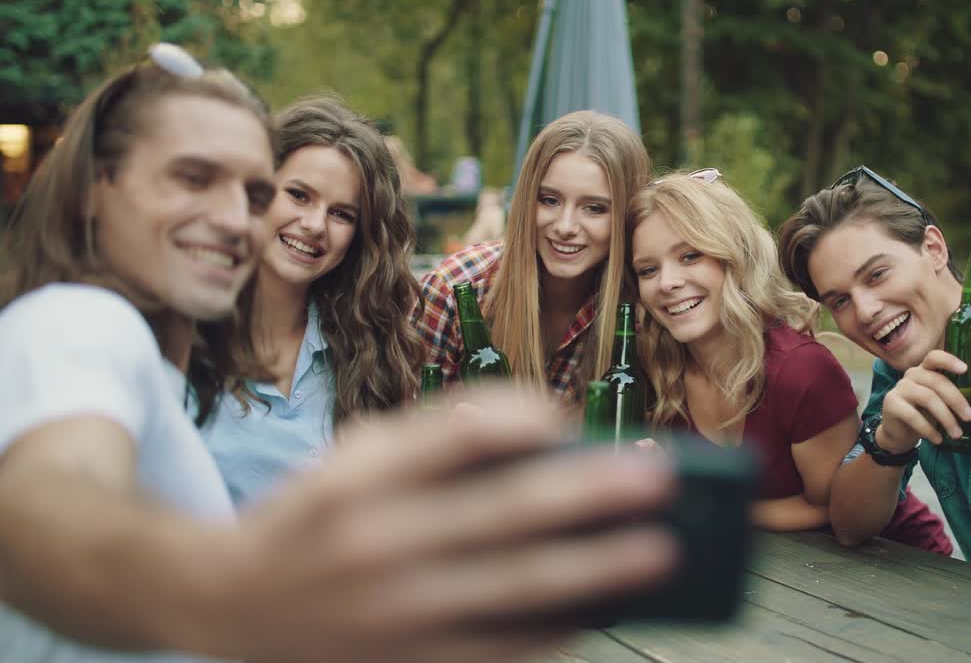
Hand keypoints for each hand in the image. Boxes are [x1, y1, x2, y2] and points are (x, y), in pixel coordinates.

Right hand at [213, 386, 678, 662]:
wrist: (229, 605)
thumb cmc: (316, 515)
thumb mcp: (355, 456)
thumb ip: (438, 435)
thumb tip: (548, 432)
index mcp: (362, 478)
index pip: (455, 434)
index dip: (519, 419)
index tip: (568, 416)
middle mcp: (378, 543)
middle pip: (504, 514)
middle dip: (590, 496)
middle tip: (656, 480)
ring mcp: (394, 614)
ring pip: (515, 591)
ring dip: (596, 571)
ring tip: (657, 552)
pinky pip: (498, 652)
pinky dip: (554, 632)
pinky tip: (601, 612)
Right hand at [879, 350, 970, 451]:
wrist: (899, 433)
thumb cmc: (925, 414)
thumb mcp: (945, 403)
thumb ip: (966, 393)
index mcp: (926, 369)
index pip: (935, 357)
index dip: (949, 360)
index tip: (965, 369)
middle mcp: (912, 374)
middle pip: (937, 381)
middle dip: (956, 400)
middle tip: (970, 417)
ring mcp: (900, 388)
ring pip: (927, 398)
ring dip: (945, 418)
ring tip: (957, 434)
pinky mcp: (891, 403)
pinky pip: (913, 415)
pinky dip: (928, 429)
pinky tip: (938, 440)